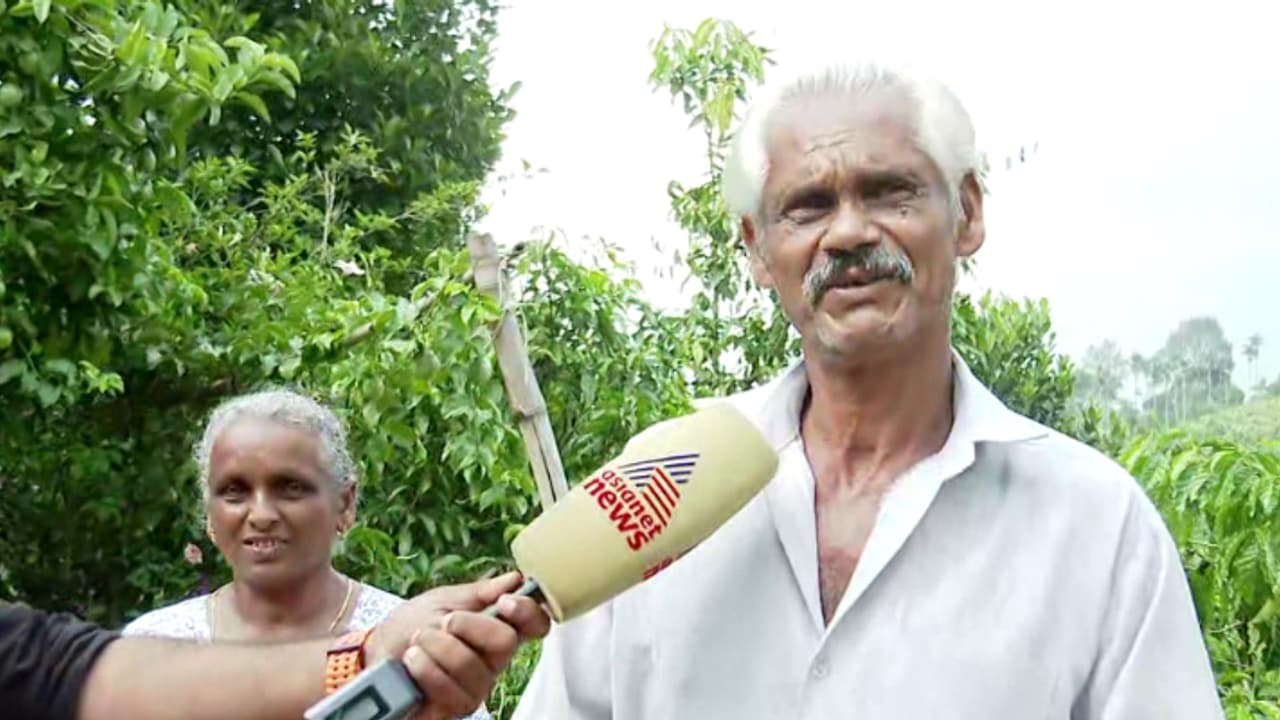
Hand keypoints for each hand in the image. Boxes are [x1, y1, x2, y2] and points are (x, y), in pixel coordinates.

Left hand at [368, 571, 550, 719]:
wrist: (377, 651)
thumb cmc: (413, 623)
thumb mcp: (445, 599)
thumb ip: (482, 592)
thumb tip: (516, 579)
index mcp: (496, 629)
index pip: (535, 625)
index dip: (528, 612)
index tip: (504, 602)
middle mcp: (493, 661)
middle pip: (506, 643)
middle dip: (470, 625)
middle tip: (445, 621)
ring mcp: (475, 688)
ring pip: (472, 667)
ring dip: (438, 646)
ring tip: (418, 641)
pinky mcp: (454, 709)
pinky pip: (450, 691)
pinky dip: (426, 669)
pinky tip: (412, 662)